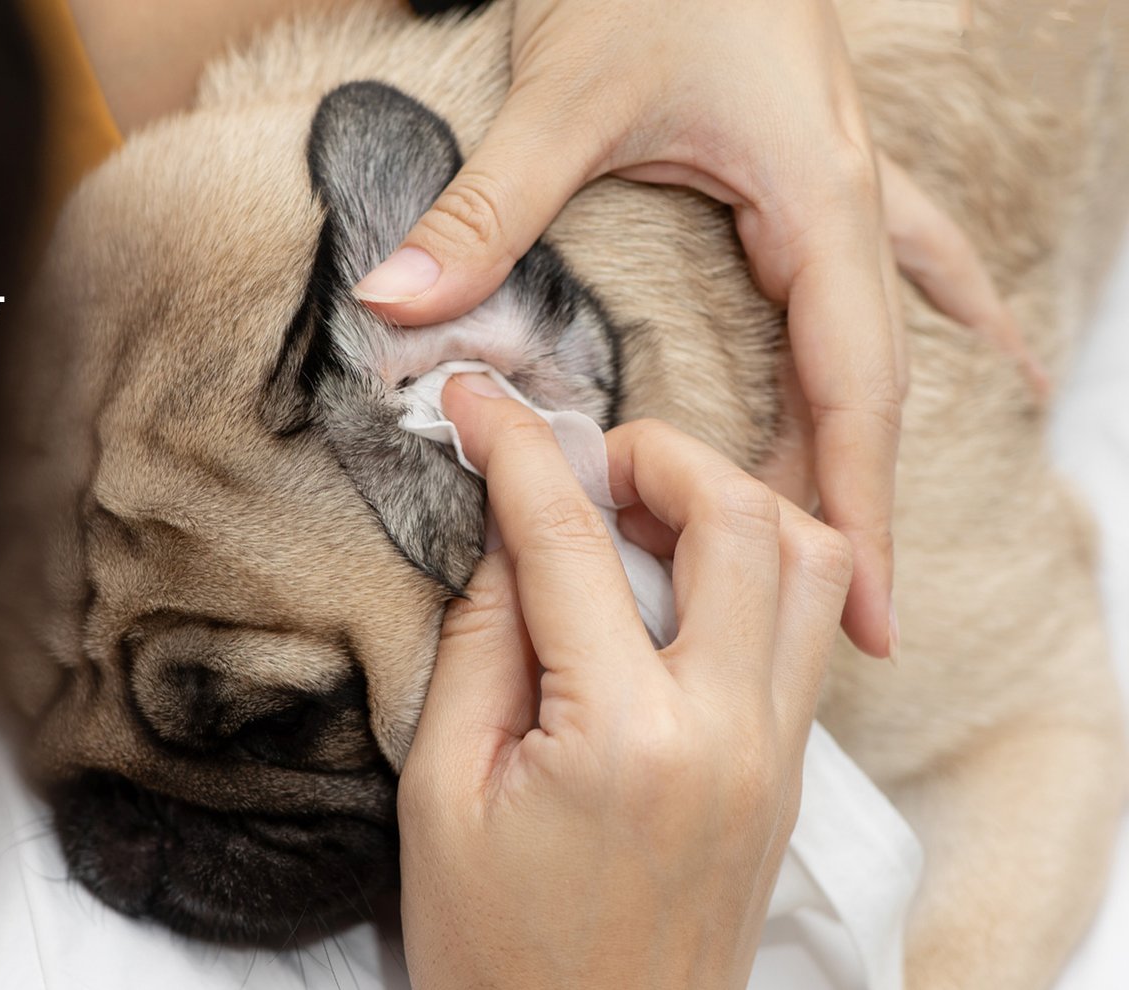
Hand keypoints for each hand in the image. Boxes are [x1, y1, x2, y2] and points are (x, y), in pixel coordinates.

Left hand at [356, 0, 1040, 658]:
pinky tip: (996, 356)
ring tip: (864, 546)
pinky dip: (941, 322)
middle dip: (861, 502)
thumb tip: (394, 312)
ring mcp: (847, 187)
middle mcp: (852, 205)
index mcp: (819, 200)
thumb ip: (483, 213)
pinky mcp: (818, 171)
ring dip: (875, 441)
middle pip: (875, 384)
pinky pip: (905, 267)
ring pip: (887, 339)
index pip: (855, 386)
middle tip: (854, 624)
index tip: (863, 607)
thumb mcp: (563, 93)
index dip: (855, 505)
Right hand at [397, 375, 852, 988]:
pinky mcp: (786, 776)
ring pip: (813, 563)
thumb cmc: (494, 949)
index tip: (476, 400)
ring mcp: (775, 756)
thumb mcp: (440, 792)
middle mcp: (727, 732)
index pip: (572, 540)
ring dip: (732, 503)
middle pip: (745, 517)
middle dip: (659, 453)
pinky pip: (805, 630)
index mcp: (622, 738)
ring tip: (640, 520)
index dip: (517, 447)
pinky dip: (758, 570)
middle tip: (582, 465)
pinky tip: (676, 588)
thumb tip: (511, 533)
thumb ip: (480, 644)